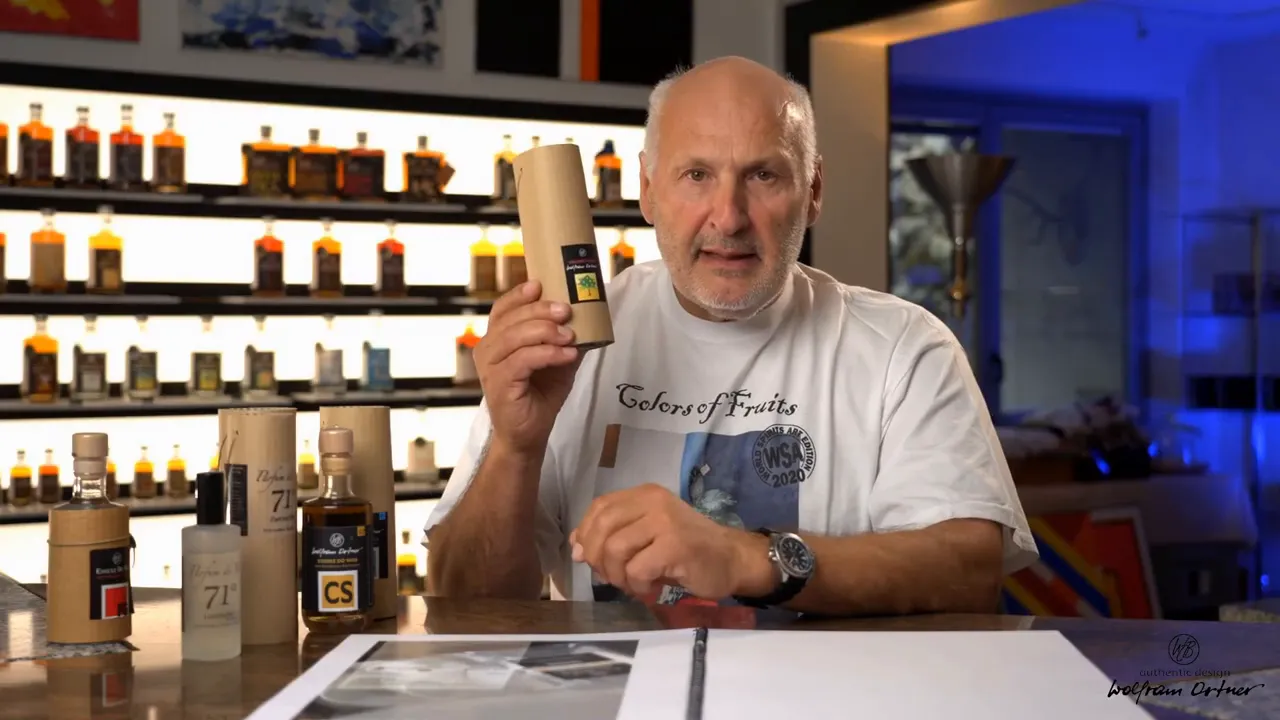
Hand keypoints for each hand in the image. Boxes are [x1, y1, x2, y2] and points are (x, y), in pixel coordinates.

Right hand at [475, 280, 581, 453]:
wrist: (529, 435)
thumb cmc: (539, 396)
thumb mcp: (557, 361)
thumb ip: (564, 339)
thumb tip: (588, 317)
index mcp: (496, 340)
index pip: (502, 309)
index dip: (519, 295)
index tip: (540, 285)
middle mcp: (487, 350)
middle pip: (511, 319)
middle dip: (540, 311)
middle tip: (566, 311)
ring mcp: (490, 367)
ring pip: (515, 337)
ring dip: (546, 332)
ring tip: (570, 337)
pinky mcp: (500, 384)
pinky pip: (523, 360)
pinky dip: (548, 354)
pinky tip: (567, 354)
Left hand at [569, 484, 773, 600]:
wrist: (732, 559)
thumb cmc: (688, 551)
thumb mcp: (647, 537)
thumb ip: (614, 536)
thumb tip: (575, 547)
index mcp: (644, 495)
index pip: (600, 507)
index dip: (586, 534)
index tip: (586, 558)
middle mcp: (653, 502)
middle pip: (602, 526)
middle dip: (597, 558)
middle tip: (612, 578)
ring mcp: (665, 522)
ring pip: (615, 549)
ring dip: (617, 576)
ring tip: (633, 585)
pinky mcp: (675, 545)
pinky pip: (636, 569)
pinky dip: (637, 585)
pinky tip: (649, 589)